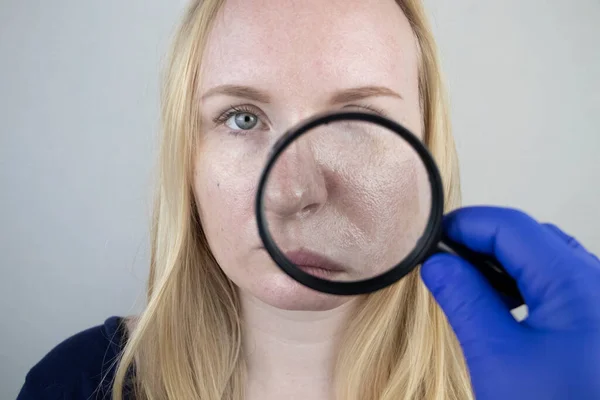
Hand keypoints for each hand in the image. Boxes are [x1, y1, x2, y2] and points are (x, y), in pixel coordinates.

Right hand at [421, 206, 599, 399]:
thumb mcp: (497, 357)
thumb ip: (463, 299)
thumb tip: (435, 263)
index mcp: (575, 282)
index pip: (510, 226)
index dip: (464, 225)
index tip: (428, 240)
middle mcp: (596, 282)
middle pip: (530, 236)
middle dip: (481, 241)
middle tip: (442, 262)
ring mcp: (599, 302)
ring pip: (545, 258)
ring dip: (501, 262)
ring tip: (465, 282)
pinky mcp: (596, 322)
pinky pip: (557, 284)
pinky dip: (522, 283)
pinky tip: (499, 305)